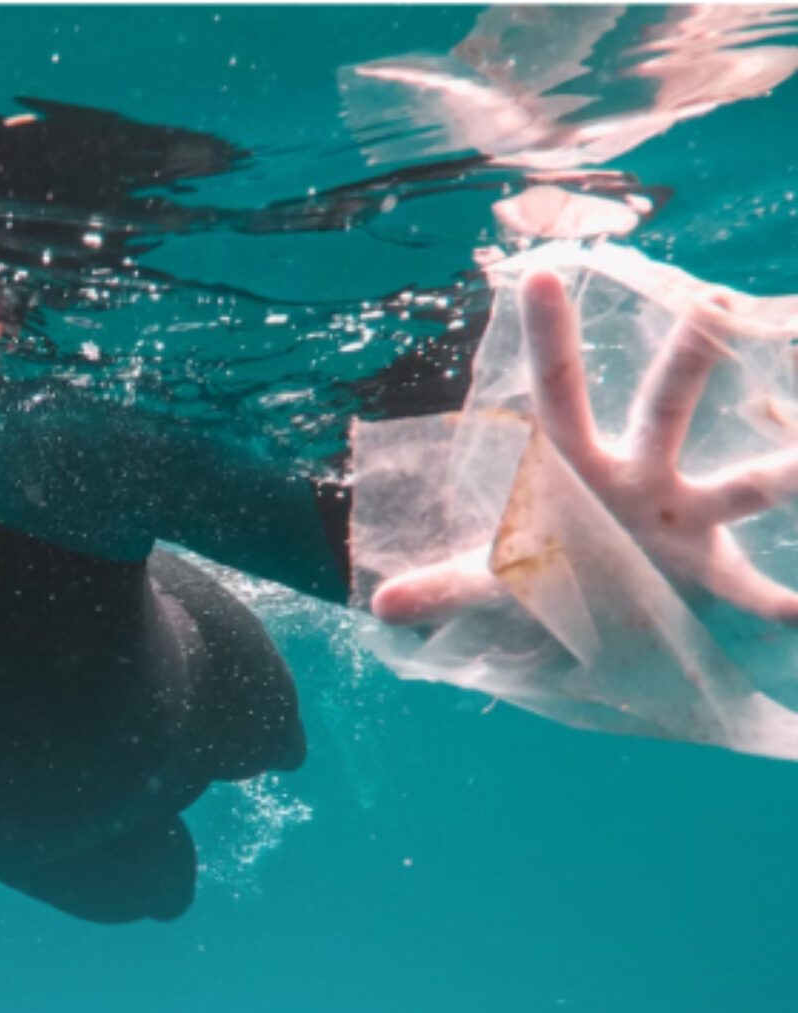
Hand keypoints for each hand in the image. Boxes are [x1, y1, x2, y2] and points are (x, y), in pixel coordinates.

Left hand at [371, 270, 797, 627]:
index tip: (539, 275)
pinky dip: (780, 606)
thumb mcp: (494, 581)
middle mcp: (643, 479)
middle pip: (664, 410)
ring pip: (741, 486)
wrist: (609, 612)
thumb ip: (443, 587)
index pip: (558, 395)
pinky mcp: (715, 577)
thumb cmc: (553, 571)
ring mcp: (688, 520)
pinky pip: (753, 591)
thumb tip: (379, 605)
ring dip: (782, 472)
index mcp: (580, 470)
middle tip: (711, 306)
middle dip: (686, 364)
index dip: (548, 341)